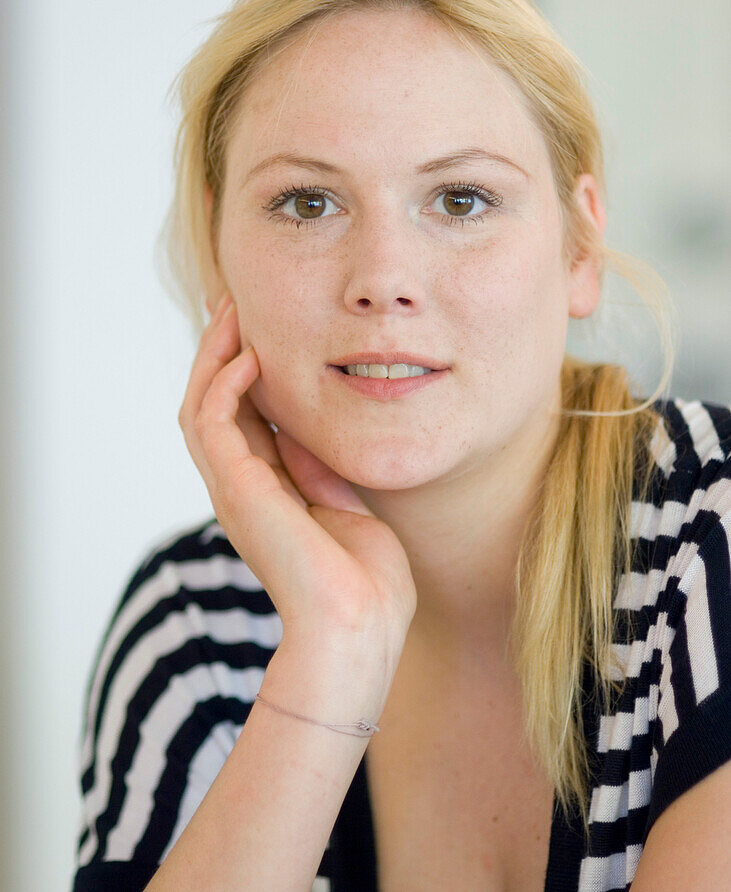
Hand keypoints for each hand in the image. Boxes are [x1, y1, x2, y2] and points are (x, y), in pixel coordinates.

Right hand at [178, 293, 416, 640]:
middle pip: (211, 403)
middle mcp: (241, 487)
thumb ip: (320, 467)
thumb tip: (306, 425)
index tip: (260, 326)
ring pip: (200, 405)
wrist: (360, 627)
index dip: (244, 369)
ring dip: (214, 355)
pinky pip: (211, 421)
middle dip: (220, 351)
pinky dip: (225, 383)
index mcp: (267, 492)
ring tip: (234, 312)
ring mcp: (234, 489)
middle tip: (235, 302)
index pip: (241, 416)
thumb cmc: (365, 581)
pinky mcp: (236, 489)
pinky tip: (250, 356)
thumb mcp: (346, 503)